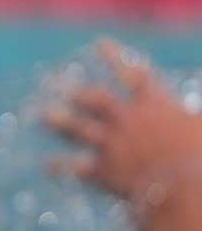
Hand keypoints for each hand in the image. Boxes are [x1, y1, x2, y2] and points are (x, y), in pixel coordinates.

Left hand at [46, 39, 201, 212]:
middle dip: (78, 94)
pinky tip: (48, 165)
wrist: (184, 188)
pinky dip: (61, 166)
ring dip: (61, 121)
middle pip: (96, 100)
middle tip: (59, 87)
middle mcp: (127, 119)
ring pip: (78, 127)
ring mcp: (111, 142)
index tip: (99, 42)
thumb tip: (194, 114)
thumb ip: (194, 118)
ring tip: (44, 114)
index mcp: (155, 105)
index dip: (116, 56)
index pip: (134, 73)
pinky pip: (75, 167)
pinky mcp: (102, 169)